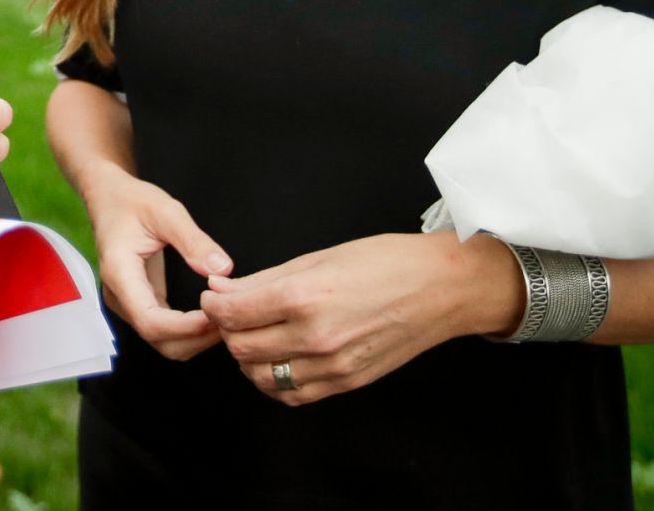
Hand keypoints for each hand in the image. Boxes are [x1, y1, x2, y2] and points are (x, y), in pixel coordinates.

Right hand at [81, 165, 231, 360]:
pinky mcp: (138, 303)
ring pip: (162, 341)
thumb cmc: (131, 201)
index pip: (150, 320)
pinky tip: (211, 314)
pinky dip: (188, 330)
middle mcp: (119, 296)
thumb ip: (193, 240)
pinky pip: (163, 329)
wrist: (107, 197)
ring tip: (225, 318)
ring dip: (195, 338)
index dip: (185, 327)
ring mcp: (127, 303)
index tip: (217, 317)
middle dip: (196, 338)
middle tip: (230, 320)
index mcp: (119, 273)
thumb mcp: (165, 210)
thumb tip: (224, 270)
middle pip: (158, 340)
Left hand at [200, 232, 522, 405]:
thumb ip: (265, 279)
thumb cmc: (384, 262)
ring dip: (248, 357)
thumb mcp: (318, 258)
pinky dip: (275, 380)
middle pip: (241, 347)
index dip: (214, 303)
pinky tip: (278, 358)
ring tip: (256, 334)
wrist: (439, 289)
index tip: (214, 295)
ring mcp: (332, 366)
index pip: (232, 313)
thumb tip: (223, 289)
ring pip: (261, 376)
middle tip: (233, 312)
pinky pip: (293, 394)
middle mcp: (315, 337)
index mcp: (304, 298)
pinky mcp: (346, 383)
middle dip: (227, 329)